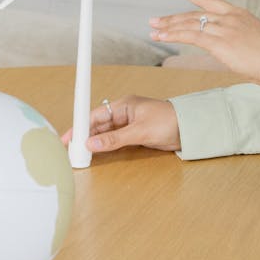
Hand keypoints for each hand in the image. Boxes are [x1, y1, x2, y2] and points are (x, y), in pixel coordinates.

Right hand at [61, 94, 180, 153]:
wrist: (191, 129)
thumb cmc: (169, 121)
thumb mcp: (140, 131)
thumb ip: (115, 139)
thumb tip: (92, 144)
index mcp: (123, 105)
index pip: (95, 115)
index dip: (80, 126)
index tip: (69, 138)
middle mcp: (124, 113)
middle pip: (98, 125)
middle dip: (84, 136)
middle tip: (70, 150)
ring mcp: (129, 125)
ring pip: (105, 134)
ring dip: (94, 143)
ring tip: (79, 155)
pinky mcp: (135, 135)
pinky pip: (114, 141)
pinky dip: (105, 147)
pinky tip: (96, 154)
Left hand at [150, 0, 259, 89]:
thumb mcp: (258, 41)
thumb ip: (240, 39)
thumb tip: (231, 47)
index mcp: (240, 14)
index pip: (210, 0)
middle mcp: (231, 17)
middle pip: (194, 13)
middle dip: (172, 17)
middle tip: (155, 20)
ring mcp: (226, 28)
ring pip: (190, 24)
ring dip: (168, 27)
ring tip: (153, 30)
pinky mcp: (222, 42)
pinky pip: (191, 36)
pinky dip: (174, 35)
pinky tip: (162, 37)